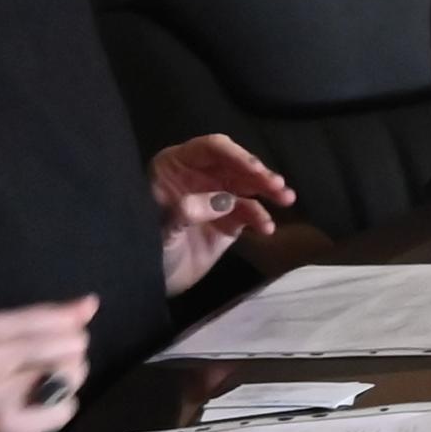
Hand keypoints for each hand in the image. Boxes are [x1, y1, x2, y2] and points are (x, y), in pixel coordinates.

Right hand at [0, 298, 102, 431]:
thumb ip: (38, 323)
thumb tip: (90, 303)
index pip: (55, 318)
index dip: (67, 334)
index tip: (47, 352)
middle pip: (71, 346)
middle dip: (70, 361)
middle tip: (44, 377)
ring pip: (72, 376)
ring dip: (66, 387)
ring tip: (40, 396)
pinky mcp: (9, 426)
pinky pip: (64, 408)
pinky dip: (59, 412)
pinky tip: (37, 416)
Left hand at [150, 134, 293, 292]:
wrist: (147, 282)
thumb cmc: (143, 247)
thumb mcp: (161, 228)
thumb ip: (187, 211)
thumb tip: (224, 201)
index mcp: (176, 166)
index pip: (210, 148)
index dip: (235, 155)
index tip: (255, 169)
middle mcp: (199, 176)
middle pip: (235, 165)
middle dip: (258, 174)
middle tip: (277, 185)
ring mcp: (216, 198)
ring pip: (248, 186)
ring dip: (268, 191)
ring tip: (286, 198)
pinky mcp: (229, 221)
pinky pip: (250, 213)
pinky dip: (261, 219)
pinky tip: (267, 229)